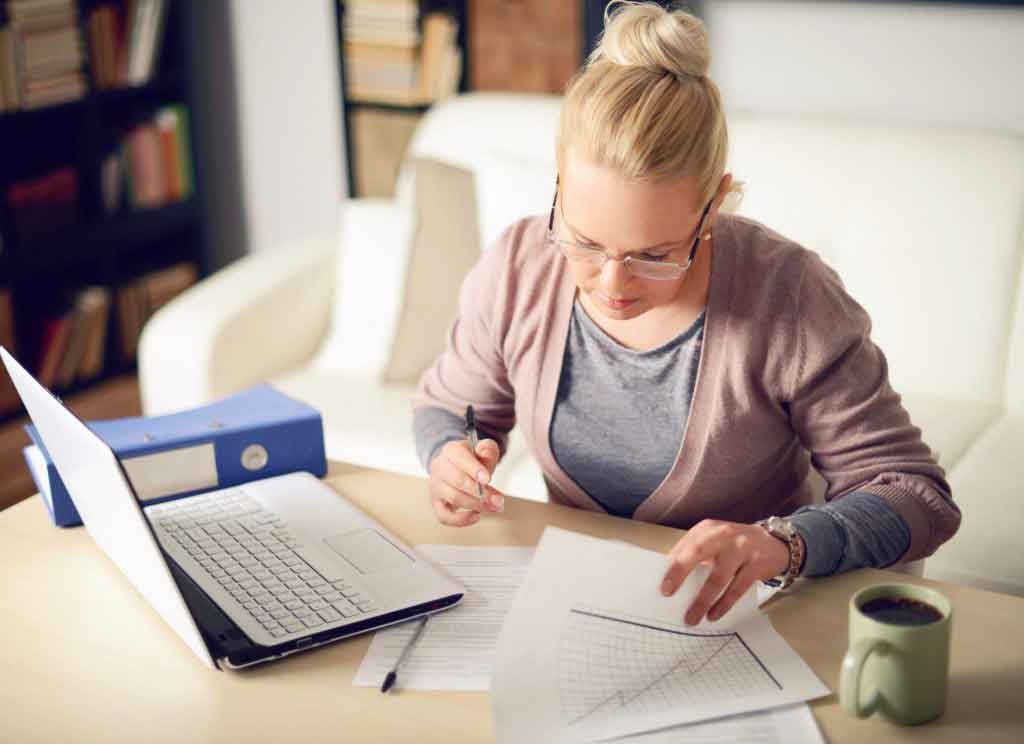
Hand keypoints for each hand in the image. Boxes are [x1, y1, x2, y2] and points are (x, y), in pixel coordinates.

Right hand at [428, 438, 503, 526]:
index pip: (460, 457)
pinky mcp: (436, 503)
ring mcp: (435, 486)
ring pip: (453, 498)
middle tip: (498, 500)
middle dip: (480, 492)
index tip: (487, 479)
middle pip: (457, 480)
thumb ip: (488, 452)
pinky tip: (476, 516)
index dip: (473, 468)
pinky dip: (460, 520)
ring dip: (476, 505)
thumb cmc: (473, 459)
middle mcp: (439, 467)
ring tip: (494, 507)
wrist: (457, 466)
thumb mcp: (483, 449)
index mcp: (451, 450)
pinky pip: (444, 516)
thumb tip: (486, 472)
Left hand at [659, 519, 791, 624]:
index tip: (663, 586)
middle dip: (680, 573)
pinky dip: (724, 604)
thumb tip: (670, 576)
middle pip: (698, 553)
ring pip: (718, 577)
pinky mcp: (756, 565)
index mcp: (708, 528)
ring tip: (692, 617)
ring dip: (703, 600)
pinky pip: (737, 589)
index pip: (685, 546)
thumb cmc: (734, 545)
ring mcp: (742, 549)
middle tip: (668, 594)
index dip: (672, 565)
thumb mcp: (713, 541)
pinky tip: (714, 615)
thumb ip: (693, 553)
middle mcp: (723, 535)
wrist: (774, 543)